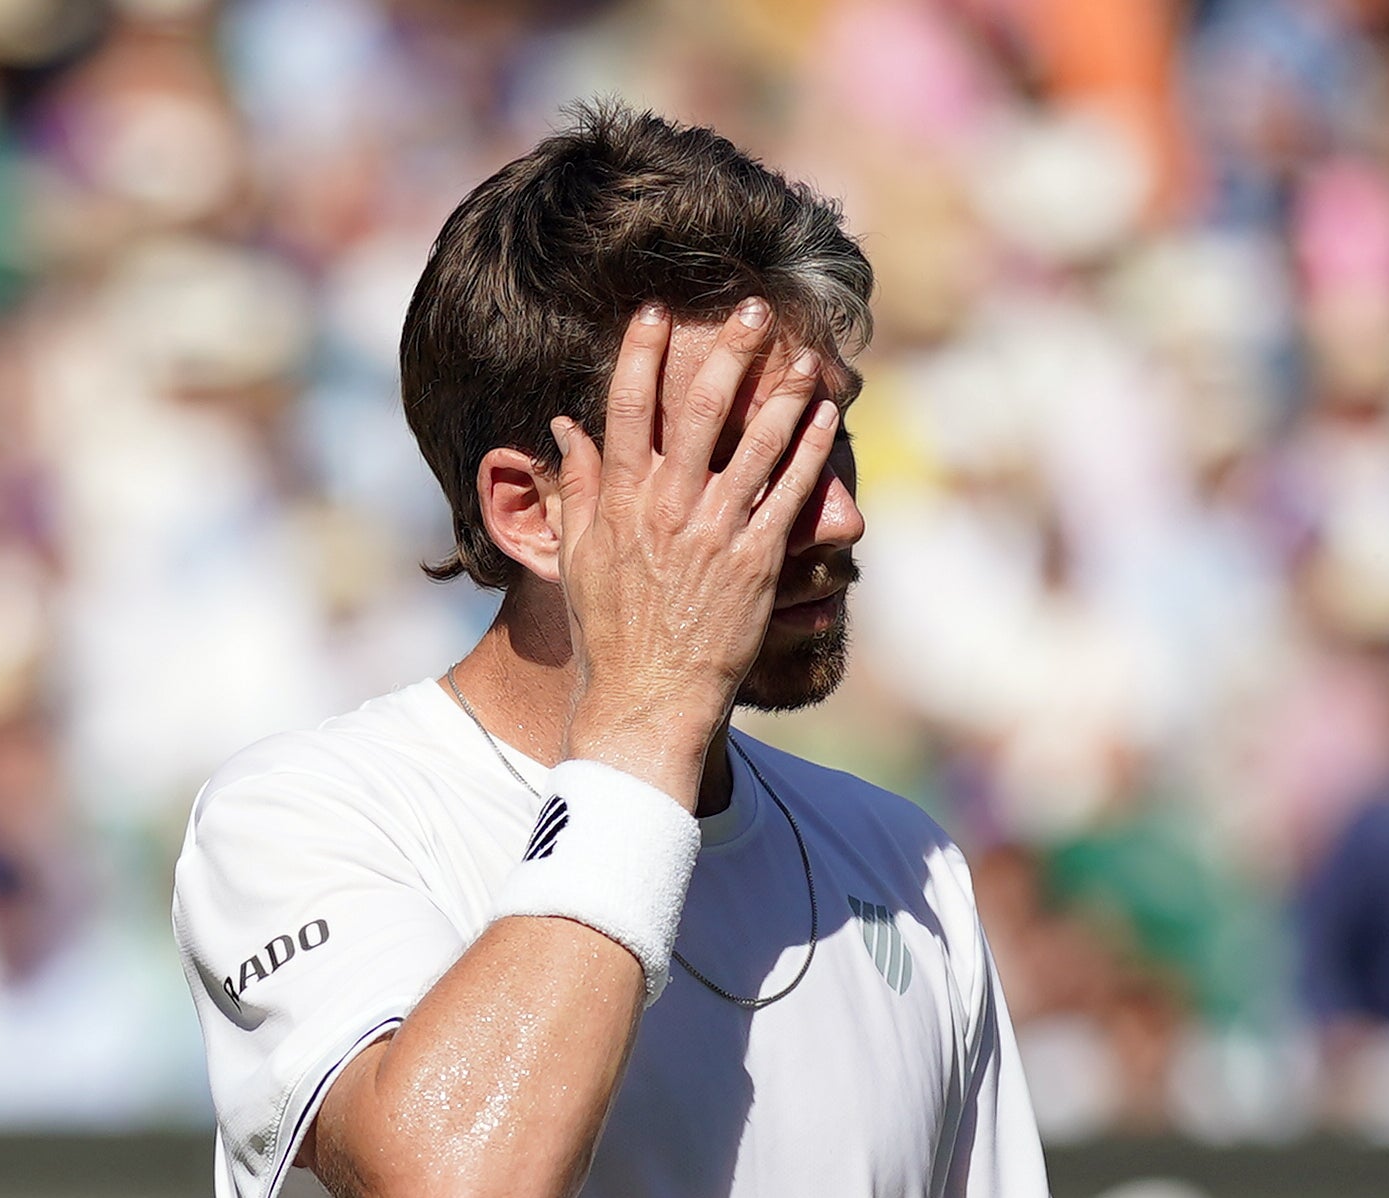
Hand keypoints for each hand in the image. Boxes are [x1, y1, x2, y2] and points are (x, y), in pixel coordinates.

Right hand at [551, 302, 840, 805]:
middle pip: (701, 410)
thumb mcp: (577, 556)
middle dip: (728, 352)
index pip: (630, 407)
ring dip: (785, 394)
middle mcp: (668, 508)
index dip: (643, 354)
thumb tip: (565, 426)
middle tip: (751, 308)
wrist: (647, 698)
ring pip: (756, 445)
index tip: (655, 310)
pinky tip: (824, 419)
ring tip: (807, 357)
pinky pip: (789, 495)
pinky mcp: (756, 563)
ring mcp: (715, 533)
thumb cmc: (608, 632)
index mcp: (621, 500)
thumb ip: (577, 486)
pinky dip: (809, 453)